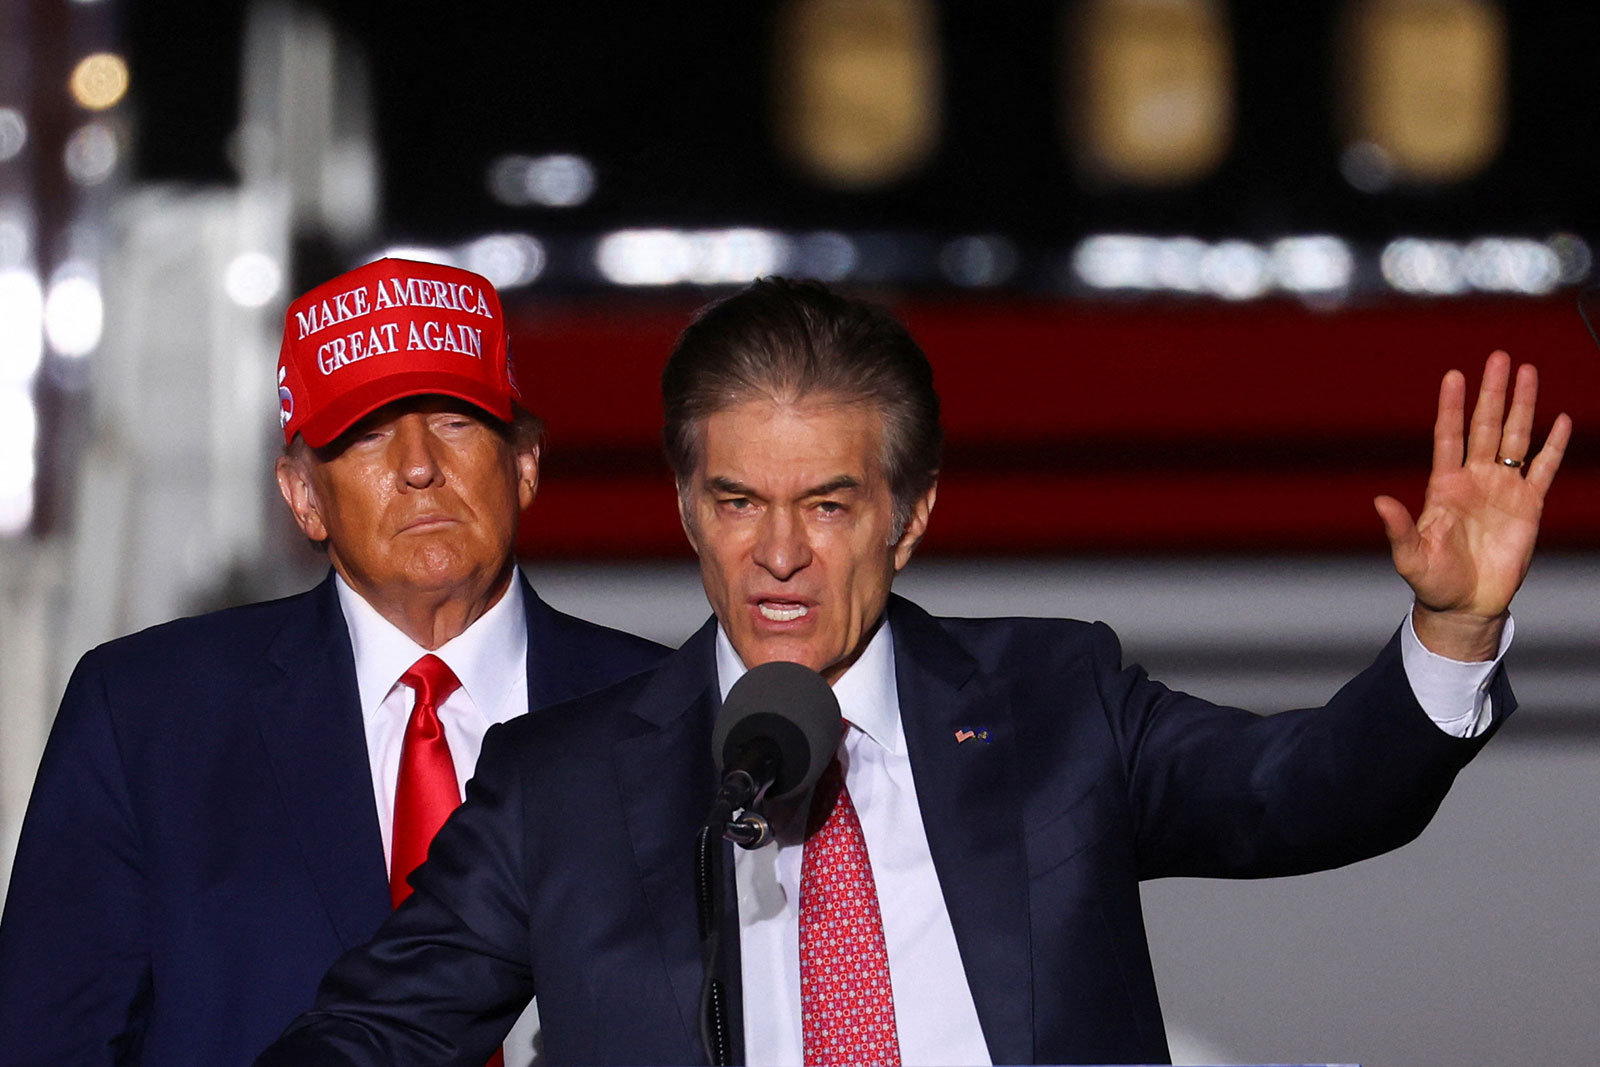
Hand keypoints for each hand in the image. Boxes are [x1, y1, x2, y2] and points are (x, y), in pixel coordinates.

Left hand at [1374, 351, 1570, 660]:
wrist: (1466, 605)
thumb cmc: (1433, 581)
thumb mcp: (1410, 556)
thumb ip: (1398, 528)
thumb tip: (1380, 501)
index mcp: (1444, 486)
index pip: (1448, 436)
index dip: (1452, 406)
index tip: (1454, 376)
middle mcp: (1474, 479)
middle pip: (1485, 426)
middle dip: (1492, 392)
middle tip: (1499, 357)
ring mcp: (1503, 489)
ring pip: (1515, 437)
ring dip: (1521, 406)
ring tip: (1527, 372)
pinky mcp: (1529, 506)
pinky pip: (1544, 469)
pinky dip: (1553, 446)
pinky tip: (1560, 421)